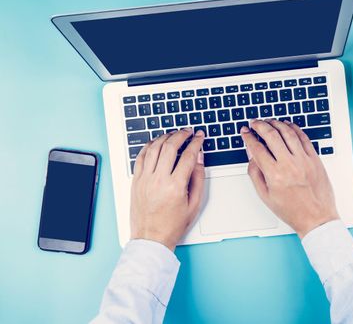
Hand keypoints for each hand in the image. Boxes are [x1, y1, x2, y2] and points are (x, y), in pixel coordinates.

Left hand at [130, 128, 204, 250]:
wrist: (151, 239)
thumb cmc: (172, 225)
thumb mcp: (194, 204)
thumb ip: (198, 179)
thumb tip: (199, 160)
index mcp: (175, 187)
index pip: (188, 156)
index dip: (196, 143)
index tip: (199, 137)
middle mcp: (158, 180)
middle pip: (170, 147)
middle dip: (181, 135)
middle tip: (188, 132)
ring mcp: (145, 180)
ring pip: (154, 148)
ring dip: (165, 137)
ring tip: (174, 134)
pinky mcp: (136, 181)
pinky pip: (141, 157)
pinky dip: (149, 146)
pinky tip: (156, 142)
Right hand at [240, 119, 338, 238]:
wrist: (316, 218)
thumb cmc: (292, 210)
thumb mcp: (265, 196)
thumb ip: (255, 174)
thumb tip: (252, 156)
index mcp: (274, 175)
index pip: (257, 148)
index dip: (249, 137)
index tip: (245, 132)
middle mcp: (289, 165)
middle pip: (271, 135)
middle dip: (260, 125)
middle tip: (255, 122)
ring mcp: (303, 160)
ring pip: (288, 133)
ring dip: (276, 123)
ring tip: (269, 121)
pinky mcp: (315, 159)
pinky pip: (304, 138)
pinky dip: (294, 129)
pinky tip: (288, 126)